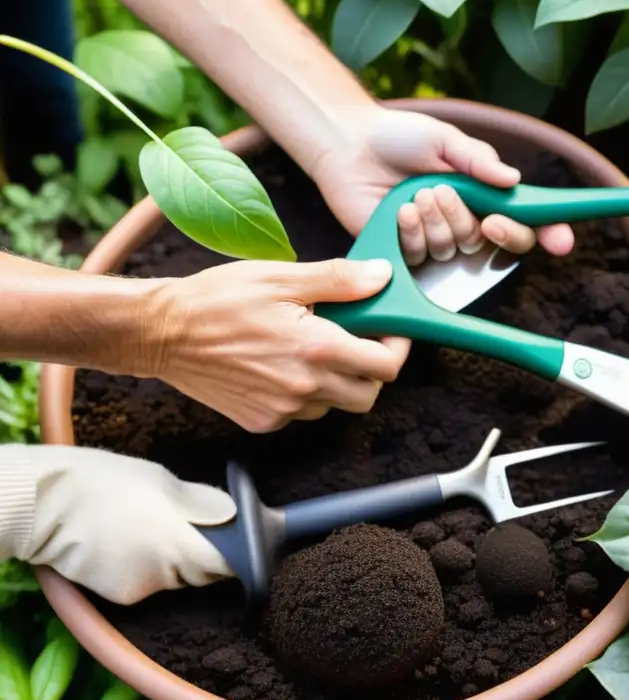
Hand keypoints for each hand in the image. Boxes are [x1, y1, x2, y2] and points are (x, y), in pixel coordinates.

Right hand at [5, 444, 235, 604]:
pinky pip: (149, 584)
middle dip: (204, 553)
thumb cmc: (106, 482)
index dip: (239, 554)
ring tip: (146, 529)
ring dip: (174, 561)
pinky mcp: (121, 597)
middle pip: (203, 572)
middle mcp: (165, 571)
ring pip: (176, 578)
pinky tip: (125, 546)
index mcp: (180, 540)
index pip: (228, 562)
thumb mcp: (161, 481)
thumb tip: (232, 514)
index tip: (242, 543)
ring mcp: (142, 587)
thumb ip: (200, 503)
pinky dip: (146, 569)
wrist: (45, 505)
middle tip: (186, 525)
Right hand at [145, 256, 406, 432]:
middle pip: (368, 395)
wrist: (160, 333)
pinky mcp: (262, 422)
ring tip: (313, 348)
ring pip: (335, 405)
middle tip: (358, 342)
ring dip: (337, 382)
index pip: (385, 367)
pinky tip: (284, 365)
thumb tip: (382, 277)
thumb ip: (339, 281)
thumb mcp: (281, 278)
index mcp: (315, 349)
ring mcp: (283, 410)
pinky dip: (305, 393)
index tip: (390, 332)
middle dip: (371, 370)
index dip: (396, 348)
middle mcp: (304, 387)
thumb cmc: (216, 299)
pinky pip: (302, 413)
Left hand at [311, 107, 575, 265]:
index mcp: (486, 196)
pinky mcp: (407, 253)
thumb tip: (512, 179)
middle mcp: (468, 221)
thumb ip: (479, 161)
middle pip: (502, 245)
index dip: (549, 234)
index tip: (560, 242)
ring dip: (445, 222)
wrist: (351, 146)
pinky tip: (403, 210)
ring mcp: (438, 240)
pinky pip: (424, 255)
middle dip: (498, 232)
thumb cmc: (402, 137)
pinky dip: (416, 232)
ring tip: (423, 193)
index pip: (527, 221)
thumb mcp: (446, 140)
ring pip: (460, 249)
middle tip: (488, 219)